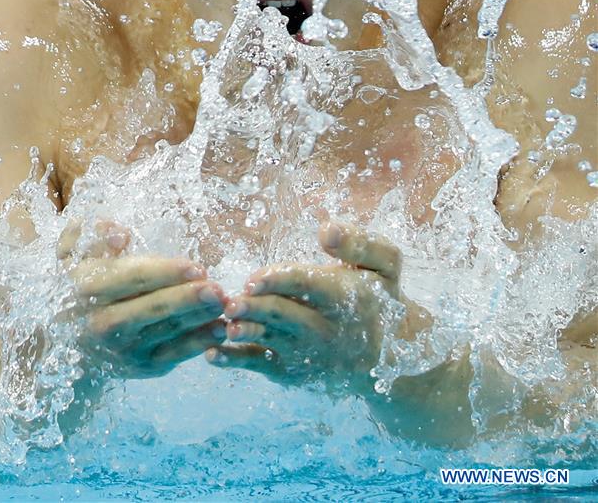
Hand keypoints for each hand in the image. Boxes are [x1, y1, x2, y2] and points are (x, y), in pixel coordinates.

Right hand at [57, 219, 227, 378]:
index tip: (196, 267)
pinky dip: (198, 344)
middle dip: (187, 299)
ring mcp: (123, 348)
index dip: (166, 272)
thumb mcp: (74, 255)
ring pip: (167, 332)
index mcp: (89, 289)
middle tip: (218, 289)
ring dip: (199, 319)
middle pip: (152, 308)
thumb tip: (120, 233)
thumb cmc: (81, 287)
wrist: (69, 344)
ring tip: (225, 304)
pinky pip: (173, 354)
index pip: (133, 278)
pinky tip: (219, 330)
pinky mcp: (141, 366)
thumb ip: (92, 236)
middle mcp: (103, 323)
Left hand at [205, 221, 423, 395]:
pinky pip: (260, 365)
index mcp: (343, 297)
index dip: (279, 281)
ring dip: (242, 332)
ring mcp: (307, 353)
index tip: (255, 278)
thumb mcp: (386, 264)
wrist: (390, 354)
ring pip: (268, 341)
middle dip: (255, 308)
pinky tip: (212, 353)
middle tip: (231, 301)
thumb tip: (326, 228)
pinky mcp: (292, 371)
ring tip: (223, 325)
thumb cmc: (380, 298)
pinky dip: (235, 360)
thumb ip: (360, 243)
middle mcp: (324, 328)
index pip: (307, 286)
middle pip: (283, 316)